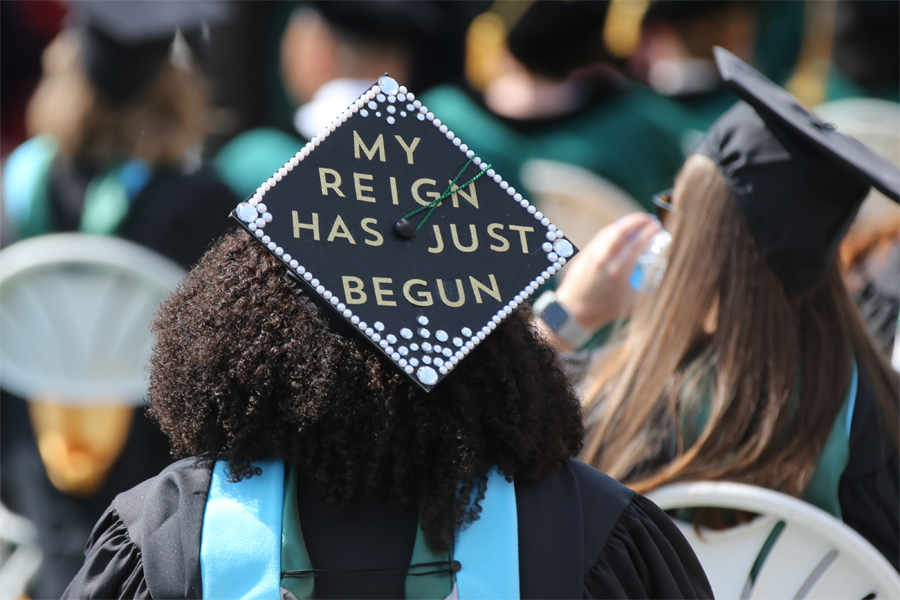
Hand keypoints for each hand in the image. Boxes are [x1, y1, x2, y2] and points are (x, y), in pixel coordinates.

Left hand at [555, 213, 662, 331]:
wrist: (575, 311)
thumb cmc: (606, 310)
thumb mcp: (633, 303)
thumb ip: (648, 287)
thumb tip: (661, 270)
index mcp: (618, 272)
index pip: (636, 244)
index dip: (649, 232)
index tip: (658, 227)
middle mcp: (604, 260)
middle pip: (622, 231)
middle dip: (637, 221)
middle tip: (649, 219)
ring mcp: (592, 255)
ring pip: (610, 231)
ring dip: (625, 223)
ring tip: (637, 223)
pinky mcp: (585, 254)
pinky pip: (601, 236)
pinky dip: (614, 231)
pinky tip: (621, 231)